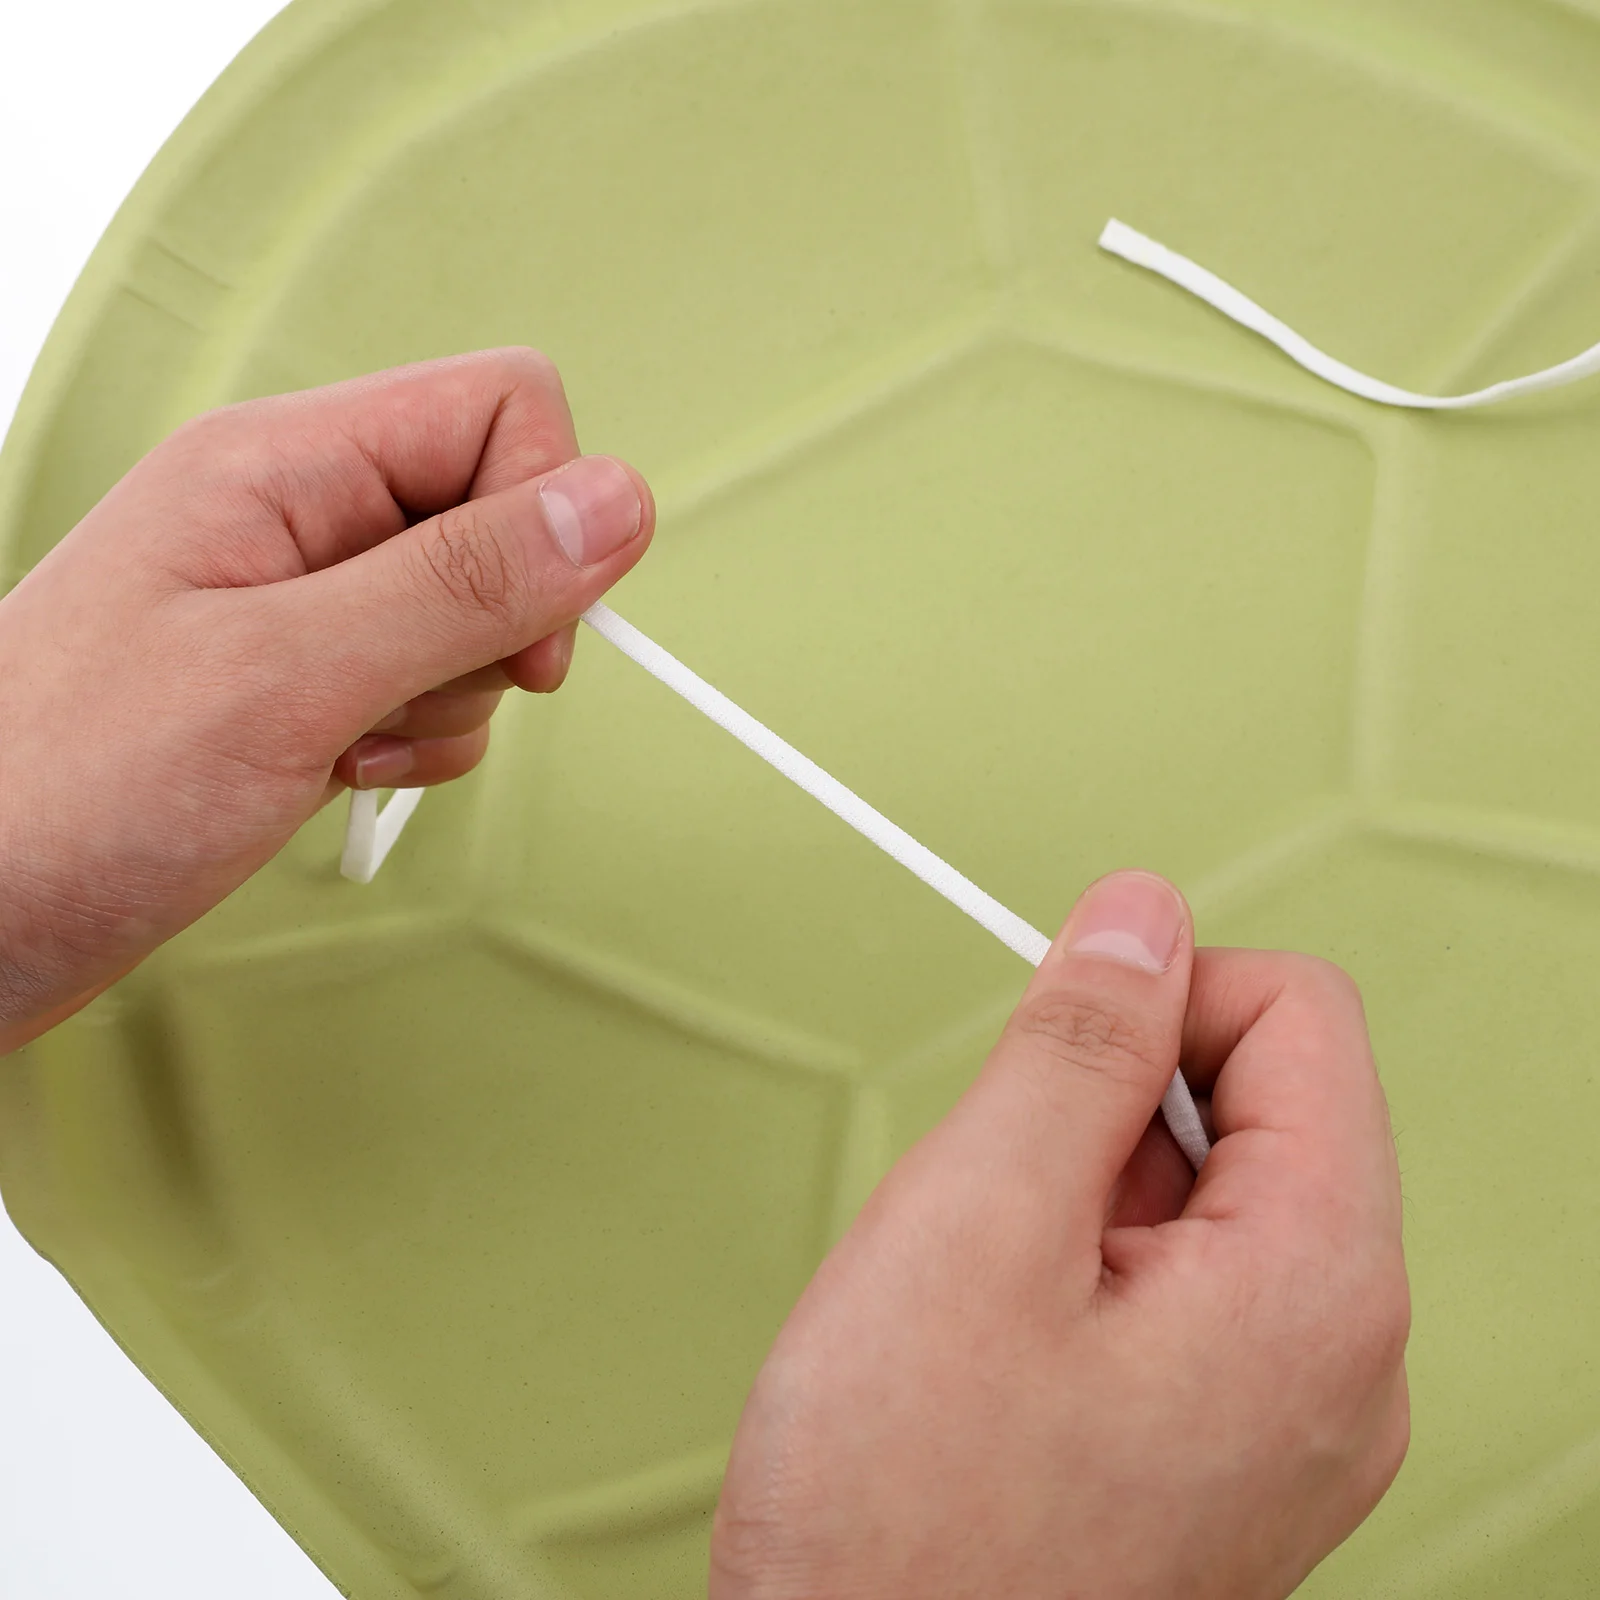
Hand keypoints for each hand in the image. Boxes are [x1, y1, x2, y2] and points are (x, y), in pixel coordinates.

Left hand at [0, 349, 653, 1048]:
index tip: (527, 636)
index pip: (501, 409)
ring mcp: (304, 600)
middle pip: (499, 518)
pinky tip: (334, 770)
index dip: (547, 516)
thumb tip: (616, 499)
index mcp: (283, 463)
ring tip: (341, 744)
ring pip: (475, 616)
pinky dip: (412, 743)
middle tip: (397, 696)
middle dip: (488, 631)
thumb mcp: (285, 676)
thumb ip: (462, 582)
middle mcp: (299, 513)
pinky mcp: (308, 677)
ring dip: (444, 702)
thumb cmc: (66, 787)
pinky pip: (433, 687)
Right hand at [712, 871, 1408, 1599]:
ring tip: (981, 1293)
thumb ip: (1076, 1047)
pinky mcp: (1222, 1449)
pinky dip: (1077, 1267)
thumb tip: (1141, 914)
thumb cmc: (903, 1527)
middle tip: (995, 1202)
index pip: (1299, 1014)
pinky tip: (995, 1343)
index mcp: (1317, 1286)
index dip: (1158, 990)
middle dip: (1107, 1106)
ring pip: (1200, 1192)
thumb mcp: (973, 1225)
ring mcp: (1285, 1416)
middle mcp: (1339, 1358)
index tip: (1048, 1041)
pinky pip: (1176, 1284)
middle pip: (1255, 1101)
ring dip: (1079, 1191)